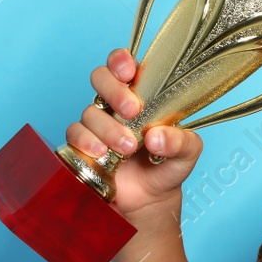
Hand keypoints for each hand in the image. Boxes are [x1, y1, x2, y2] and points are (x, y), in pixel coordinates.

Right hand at [63, 48, 202, 226]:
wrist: (150, 200)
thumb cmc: (168, 167)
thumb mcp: (186, 153)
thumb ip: (180, 141)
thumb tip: (156, 137)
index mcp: (140, 95)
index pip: (124, 65)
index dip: (120, 61)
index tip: (129, 72)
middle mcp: (115, 105)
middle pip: (100, 78)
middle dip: (114, 91)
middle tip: (132, 111)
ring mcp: (97, 124)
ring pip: (90, 111)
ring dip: (109, 128)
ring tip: (127, 148)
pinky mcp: (83, 145)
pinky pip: (75, 133)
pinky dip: (87, 141)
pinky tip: (102, 153)